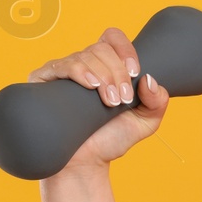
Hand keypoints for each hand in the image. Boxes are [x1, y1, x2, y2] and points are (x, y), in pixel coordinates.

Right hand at [27, 27, 169, 173]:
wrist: (85, 163)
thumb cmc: (111, 140)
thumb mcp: (146, 121)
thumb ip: (158, 100)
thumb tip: (149, 78)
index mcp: (106, 67)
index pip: (112, 38)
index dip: (125, 49)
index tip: (134, 73)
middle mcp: (83, 65)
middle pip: (101, 48)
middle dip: (117, 73)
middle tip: (121, 100)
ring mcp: (62, 72)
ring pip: (84, 56)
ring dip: (103, 77)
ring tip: (109, 102)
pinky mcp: (43, 81)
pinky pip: (60, 65)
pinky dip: (79, 72)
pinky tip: (90, 86)